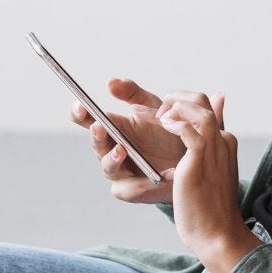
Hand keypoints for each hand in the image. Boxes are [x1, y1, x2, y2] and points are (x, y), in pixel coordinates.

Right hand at [69, 78, 184, 204]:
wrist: (191, 155)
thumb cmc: (167, 130)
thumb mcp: (153, 106)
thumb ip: (132, 93)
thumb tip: (110, 82)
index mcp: (113, 128)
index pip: (89, 121)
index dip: (80, 114)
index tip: (80, 105)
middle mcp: (112, 150)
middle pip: (96, 144)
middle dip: (97, 136)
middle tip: (100, 127)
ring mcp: (121, 171)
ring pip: (108, 168)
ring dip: (112, 159)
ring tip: (122, 150)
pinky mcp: (134, 190)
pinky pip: (132, 189)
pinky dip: (145, 184)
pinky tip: (160, 174)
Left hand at [156, 92, 262, 272]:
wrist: (217, 233)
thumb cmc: (210, 209)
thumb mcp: (209, 174)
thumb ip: (204, 153)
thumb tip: (195, 145)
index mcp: (225, 143)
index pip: (207, 110)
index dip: (184, 105)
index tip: (164, 111)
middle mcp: (222, 142)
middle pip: (204, 103)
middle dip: (177, 99)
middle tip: (156, 107)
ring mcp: (214, 148)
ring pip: (198, 110)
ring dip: (174, 106)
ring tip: (155, 113)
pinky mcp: (200, 158)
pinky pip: (189, 129)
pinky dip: (176, 122)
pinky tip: (163, 124)